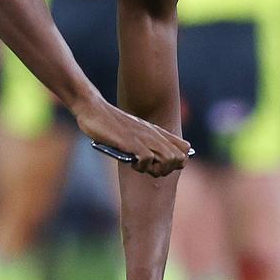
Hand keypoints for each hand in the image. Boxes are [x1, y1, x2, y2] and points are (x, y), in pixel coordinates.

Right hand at [74, 99, 189, 176]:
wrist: (94, 109)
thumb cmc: (109, 122)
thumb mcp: (134, 130)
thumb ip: (144, 139)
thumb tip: (150, 157)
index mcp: (157, 131)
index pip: (185, 149)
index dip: (177, 162)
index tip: (161, 164)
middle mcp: (154, 134)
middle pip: (180, 160)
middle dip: (167, 170)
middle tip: (150, 169)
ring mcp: (144, 138)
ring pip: (169, 160)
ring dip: (155, 170)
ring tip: (140, 166)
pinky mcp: (131, 141)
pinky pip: (147, 159)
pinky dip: (140, 166)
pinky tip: (129, 161)